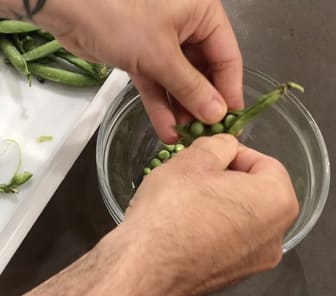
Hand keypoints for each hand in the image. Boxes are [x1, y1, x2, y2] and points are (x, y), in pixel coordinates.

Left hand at [42, 0, 242, 143]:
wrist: (68, 7)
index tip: (231, 123)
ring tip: (185, 138)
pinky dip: (159, 102)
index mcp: (203, 11)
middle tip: (205, 135)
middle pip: (202, 70)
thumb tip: (217, 114)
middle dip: (201, 103)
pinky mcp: (140, 52)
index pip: (227, 57)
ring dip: (179, 107)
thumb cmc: (120, 20)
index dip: (229, 92)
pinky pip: (156, 80)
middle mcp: (187, 23)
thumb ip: (191, 87)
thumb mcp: (161, 56)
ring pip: (178, 78)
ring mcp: (162, 38)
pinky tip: (165, 129)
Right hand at [114, 134, 297, 294]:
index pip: (265, 163)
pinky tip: (184, 221)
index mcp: (275, 201)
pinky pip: (229, 239)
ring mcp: (254, 260)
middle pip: (256, 191)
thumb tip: (225, 147)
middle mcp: (274, 236)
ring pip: (242, 216)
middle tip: (195, 172)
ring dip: (219, 201)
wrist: (146, 264)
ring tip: (186, 196)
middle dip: (227, 177)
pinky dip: (213, 226)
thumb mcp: (193, 159)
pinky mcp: (232, 275)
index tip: (209, 153)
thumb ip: (218, 145)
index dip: (235, 152)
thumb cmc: (171, 210)